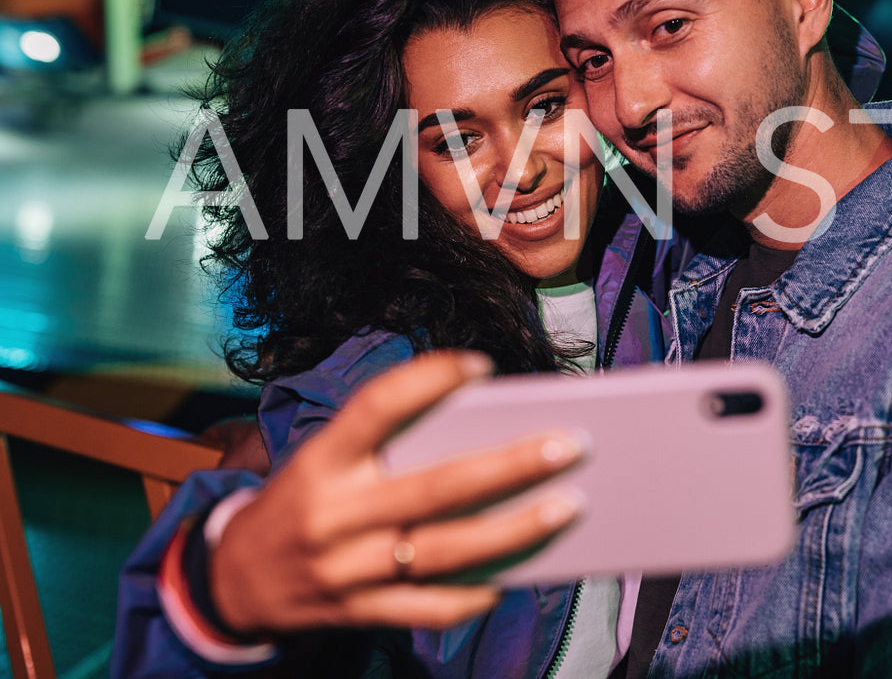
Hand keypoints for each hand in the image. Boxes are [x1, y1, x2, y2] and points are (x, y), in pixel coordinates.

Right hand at [209, 350, 584, 633]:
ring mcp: (346, 569)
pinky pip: (428, 606)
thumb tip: (485, 431)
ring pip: (445, 549)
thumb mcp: (325, 460)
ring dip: (515, 530)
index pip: (375, 407)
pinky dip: (474, 594)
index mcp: (322, 460)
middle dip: (511, 466)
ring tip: (569, 506)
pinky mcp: (358, 612)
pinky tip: (515, 575)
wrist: (233, 583)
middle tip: (571, 444)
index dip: (427, 380)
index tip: (482, 365)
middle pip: (436, 487)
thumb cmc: (304, 502)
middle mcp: (333, 513)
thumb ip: (386, 446)